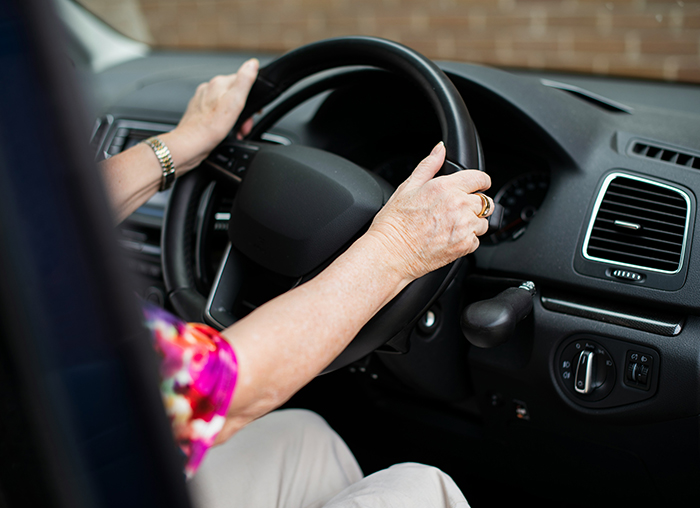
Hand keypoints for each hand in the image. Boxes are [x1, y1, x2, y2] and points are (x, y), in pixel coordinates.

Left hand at [162, 58, 258, 173]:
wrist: (191, 144)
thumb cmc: (211, 127)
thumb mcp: (235, 101)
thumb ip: (245, 80)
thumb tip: (252, 63)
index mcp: (219, 83)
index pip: (243, 82)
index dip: (252, 98)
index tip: (254, 112)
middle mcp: (208, 89)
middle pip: (234, 96)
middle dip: (243, 112)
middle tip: (244, 126)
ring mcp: (202, 101)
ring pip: (226, 106)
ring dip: (235, 119)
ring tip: (236, 131)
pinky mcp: (199, 113)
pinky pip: (216, 114)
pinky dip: (224, 123)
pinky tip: (225, 132)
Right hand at [366, 142, 492, 282]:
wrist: (390, 253)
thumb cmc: (394, 222)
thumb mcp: (408, 187)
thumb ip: (429, 165)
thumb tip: (440, 149)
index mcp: (446, 187)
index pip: (480, 178)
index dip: (481, 182)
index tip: (478, 186)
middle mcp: (459, 206)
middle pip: (485, 202)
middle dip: (475, 204)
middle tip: (458, 211)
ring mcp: (464, 227)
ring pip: (483, 222)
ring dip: (473, 224)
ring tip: (452, 227)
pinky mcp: (464, 246)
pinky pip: (476, 241)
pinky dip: (467, 241)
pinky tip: (449, 239)